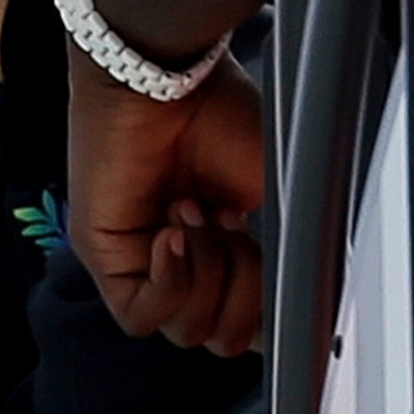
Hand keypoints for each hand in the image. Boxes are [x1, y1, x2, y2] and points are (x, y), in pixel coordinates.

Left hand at [67, 49, 264, 355]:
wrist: (166, 77)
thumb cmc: (219, 113)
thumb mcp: (282, 195)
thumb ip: (294, 258)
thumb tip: (309, 315)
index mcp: (228, 248)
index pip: (251, 323)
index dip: (269, 303)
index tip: (267, 249)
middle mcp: (186, 260)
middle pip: (222, 336)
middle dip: (242, 291)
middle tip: (234, 229)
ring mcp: (142, 261)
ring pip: (185, 330)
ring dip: (206, 277)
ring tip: (198, 216)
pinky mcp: (104, 255)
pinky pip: (140, 317)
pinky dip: (171, 284)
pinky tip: (175, 235)